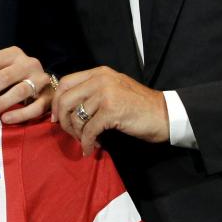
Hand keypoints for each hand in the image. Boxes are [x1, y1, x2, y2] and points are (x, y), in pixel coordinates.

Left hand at [0, 46, 52, 124]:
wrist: (45, 86)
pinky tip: (5, 119)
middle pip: (4, 76)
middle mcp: (29, 63)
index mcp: (13, 54)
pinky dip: (19, 114)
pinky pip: (35, 107)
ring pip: (20, 91)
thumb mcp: (0, 73)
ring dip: (0, 103)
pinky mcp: (50, 97)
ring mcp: (41, 79)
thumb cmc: (15, 80)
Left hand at [51, 66, 168, 155]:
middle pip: (65, 100)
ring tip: (86, 141)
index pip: (65, 83)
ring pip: (76, 117)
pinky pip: (89, 130)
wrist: (165, 114)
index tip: (56, 117)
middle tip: (69, 134)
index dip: (56, 102)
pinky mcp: (112, 111)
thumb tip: (65, 107)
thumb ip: (92, 91)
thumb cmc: (138, 106)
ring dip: (77, 134)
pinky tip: (91, 148)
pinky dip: (87, 143)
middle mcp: (100, 79)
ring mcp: (106, 94)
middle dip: (62, 121)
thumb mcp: (113, 89)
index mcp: (99, 73)